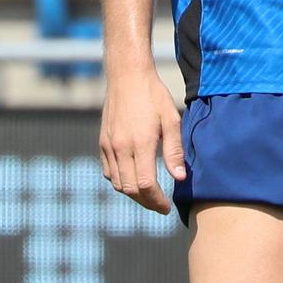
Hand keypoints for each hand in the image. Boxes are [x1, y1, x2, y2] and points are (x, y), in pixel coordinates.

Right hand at [98, 56, 184, 212]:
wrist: (126, 75)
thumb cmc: (153, 95)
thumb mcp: (171, 119)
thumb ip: (174, 151)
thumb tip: (179, 178)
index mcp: (141, 143)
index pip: (146, 185)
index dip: (157, 201)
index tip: (167, 206)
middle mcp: (121, 147)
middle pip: (130, 189)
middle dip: (146, 202)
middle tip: (160, 206)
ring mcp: (109, 145)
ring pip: (117, 183)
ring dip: (133, 194)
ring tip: (149, 195)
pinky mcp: (102, 142)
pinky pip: (108, 172)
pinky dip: (119, 181)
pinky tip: (132, 179)